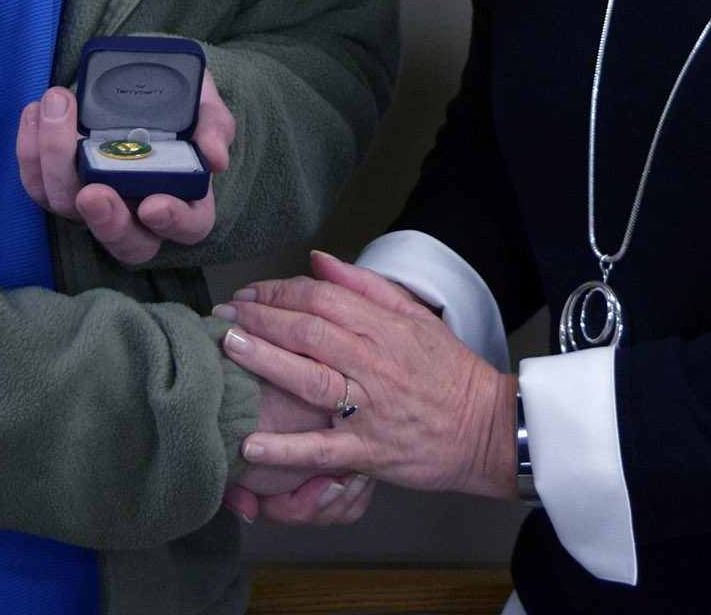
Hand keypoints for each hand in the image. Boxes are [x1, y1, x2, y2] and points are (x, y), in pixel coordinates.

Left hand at [16, 69, 233, 265]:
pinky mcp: (61, 183)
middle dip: (104, 221)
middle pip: (121, 238)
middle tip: (92, 192)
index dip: (172, 222)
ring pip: (69, 207)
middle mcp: (138, 211)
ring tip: (57, 111)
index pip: (187, 227)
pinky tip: (34, 112)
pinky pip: (37, 184)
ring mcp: (97, 200)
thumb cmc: (180, 103)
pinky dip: (29, 151)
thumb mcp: (205, 106)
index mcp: (185, 199)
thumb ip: (215, 127)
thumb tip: (215, 158)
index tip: (155, 204)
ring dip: (55, 165)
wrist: (143, 82)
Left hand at [215, 252, 517, 497]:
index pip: (321, 297)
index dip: (280, 291)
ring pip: (310, 378)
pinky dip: (285, 449)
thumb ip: (365, 285)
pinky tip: (250, 446)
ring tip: (230, 350)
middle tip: (223, 316)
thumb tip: (319, 259)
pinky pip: (321, 449)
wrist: (487, 429)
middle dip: (261, 318)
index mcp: (384, 326)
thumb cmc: (450, 372)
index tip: (250, 293)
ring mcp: (370, 408)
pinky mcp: (369, 451)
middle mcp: (374, 363)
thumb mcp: (415, 315)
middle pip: (308, 331)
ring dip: (265, 362)